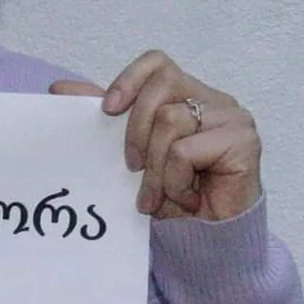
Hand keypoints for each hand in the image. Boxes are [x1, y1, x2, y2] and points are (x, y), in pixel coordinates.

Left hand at [50, 50, 261, 221]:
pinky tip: (186, 198)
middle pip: (162, 85)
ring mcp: (233, 118)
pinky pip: (185, 151)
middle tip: (131, 166)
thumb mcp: (132, 153)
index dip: (128, 80)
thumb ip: (106, 118)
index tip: (107, 110)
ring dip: (155, 168)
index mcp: (189, 96)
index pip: (157, 63)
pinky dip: (175, 181)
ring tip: (159, 194)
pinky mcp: (244, 142)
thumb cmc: (172, 196)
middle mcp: (215, 100)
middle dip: (135, 128)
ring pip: (171, 120)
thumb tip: (59, 89)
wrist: (205, 240)